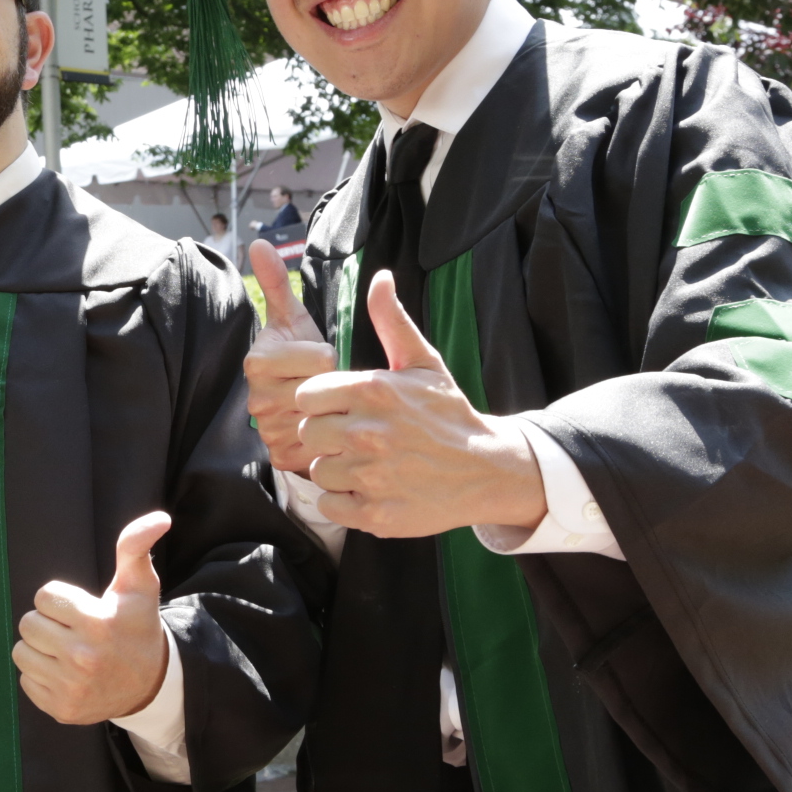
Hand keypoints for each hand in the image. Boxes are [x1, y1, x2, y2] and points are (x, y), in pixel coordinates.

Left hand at [17, 511, 172, 723]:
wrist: (150, 684)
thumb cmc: (137, 626)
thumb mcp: (139, 586)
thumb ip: (136, 547)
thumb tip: (159, 519)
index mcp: (98, 623)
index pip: (43, 597)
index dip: (60, 600)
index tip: (81, 610)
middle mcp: (83, 658)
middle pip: (28, 624)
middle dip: (47, 623)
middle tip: (72, 631)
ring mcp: (71, 687)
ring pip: (21, 652)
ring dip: (40, 649)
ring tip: (66, 651)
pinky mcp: (61, 709)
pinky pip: (25, 681)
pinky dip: (41, 676)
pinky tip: (66, 674)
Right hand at [243, 241, 336, 475]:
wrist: (300, 407)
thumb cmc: (302, 358)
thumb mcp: (294, 320)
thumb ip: (277, 283)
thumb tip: (259, 243)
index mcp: (258, 361)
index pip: (320, 357)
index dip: (331, 356)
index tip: (321, 358)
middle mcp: (256, 399)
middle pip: (323, 388)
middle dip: (335, 386)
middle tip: (327, 385)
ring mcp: (267, 431)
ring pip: (326, 417)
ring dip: (336, 412)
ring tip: (329, 406)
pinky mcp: (281, 457)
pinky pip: (322, 445)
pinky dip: (333, 439)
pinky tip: (330, 429)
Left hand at [295, 272, 546, 539]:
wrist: (487, 470)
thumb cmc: (449, 413)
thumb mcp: (424, 362)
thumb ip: (392, 321)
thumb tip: (379, 277)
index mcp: (374, 390)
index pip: (305, 396)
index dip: (318, 403)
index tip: (339, 409)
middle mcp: (368, 432)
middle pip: (306, 433)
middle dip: (324, 435)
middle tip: (352, 438)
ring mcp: (372, 476)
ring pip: (317, 470)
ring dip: (335, 469)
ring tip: (365, 464)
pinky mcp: (375, 514)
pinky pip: (329, 505)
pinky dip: (343, 502)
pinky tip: (368, 489)